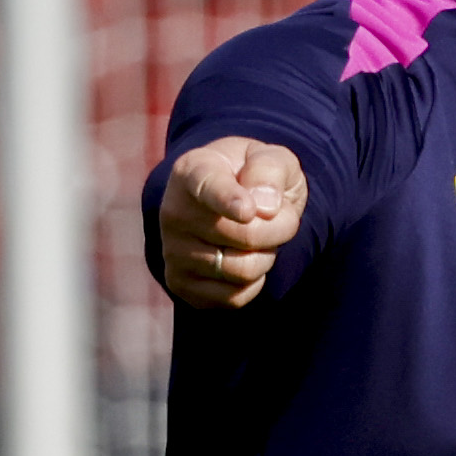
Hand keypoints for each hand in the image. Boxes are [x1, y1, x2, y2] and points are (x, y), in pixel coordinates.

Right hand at [157, 138, 307, 309]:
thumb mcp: (270, 157)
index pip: (208, 186)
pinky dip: (253, 283)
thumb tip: (266, 205)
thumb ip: (271, 169)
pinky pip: (234, 297)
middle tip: (283, 218)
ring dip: (267, 256)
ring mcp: (172, 251)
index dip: (228, 200)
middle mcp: (174, 211)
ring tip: (259, 238)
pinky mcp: (179, 284)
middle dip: (280, 229)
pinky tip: (244, 259)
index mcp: (192, 170)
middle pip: (246, 236)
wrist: (226, 206)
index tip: (247, 211)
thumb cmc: (251, 177)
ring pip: (242, 270)